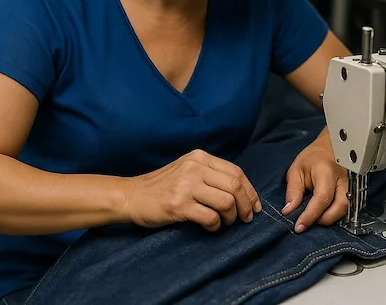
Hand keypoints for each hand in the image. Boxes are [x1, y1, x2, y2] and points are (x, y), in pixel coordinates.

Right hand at [125, 149, 261, 231]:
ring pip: (226, 202)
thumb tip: (242, 192)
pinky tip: (211, 227)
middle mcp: (194, 168)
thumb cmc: (162, 186)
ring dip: (232, 217)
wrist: (131, 195)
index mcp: (199, 157)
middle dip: (246, 205)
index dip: (250, 191)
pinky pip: (210, 217)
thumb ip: (210, 174)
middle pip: (235, 186)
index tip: (255, 205)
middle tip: (246, 218)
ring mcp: (186, 186)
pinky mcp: (178, 205)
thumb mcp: (187, 169)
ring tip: (226, 223)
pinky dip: (216, 226)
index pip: (236, 172)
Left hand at [282, 130, 347, 232]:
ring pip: (346, 210)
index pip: (322, 198)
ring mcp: (352, 185)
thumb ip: (293, 192)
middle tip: (307, 221)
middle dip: (323, 220)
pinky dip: (335, 214)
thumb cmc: (313, 157)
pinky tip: (324, 214)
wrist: (331, 146)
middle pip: (339, 208)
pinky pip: (347, 208)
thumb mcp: (296, 170)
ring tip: (315, 217)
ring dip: (330, 218)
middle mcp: (343, 180)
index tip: (299, 227)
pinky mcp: (354, 191)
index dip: (310, 216)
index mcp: (327, 171)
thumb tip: (289, 212)